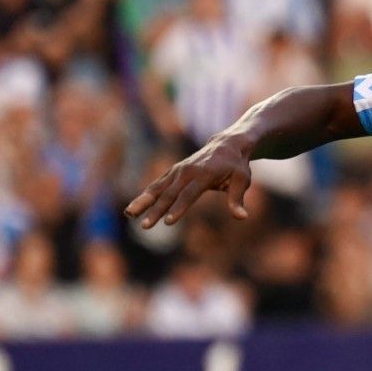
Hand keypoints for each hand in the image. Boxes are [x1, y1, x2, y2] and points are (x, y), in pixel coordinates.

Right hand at [124, 136, 251, 228]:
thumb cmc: (236, 166)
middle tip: (145, 226)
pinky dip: (145, 195)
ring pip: (158, 187)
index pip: (189, 194)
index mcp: (204, 174)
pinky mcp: (173, 172)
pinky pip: (157, 185)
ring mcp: (178, 170)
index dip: (178, 208)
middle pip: (169, 193)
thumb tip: (242, 217)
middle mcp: (187, 171)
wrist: (227, 145)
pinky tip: (134, 208)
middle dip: (156, 210)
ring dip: (143, 201)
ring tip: (129, 214)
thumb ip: (237, 199)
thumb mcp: (242, 180)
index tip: (168, 222)